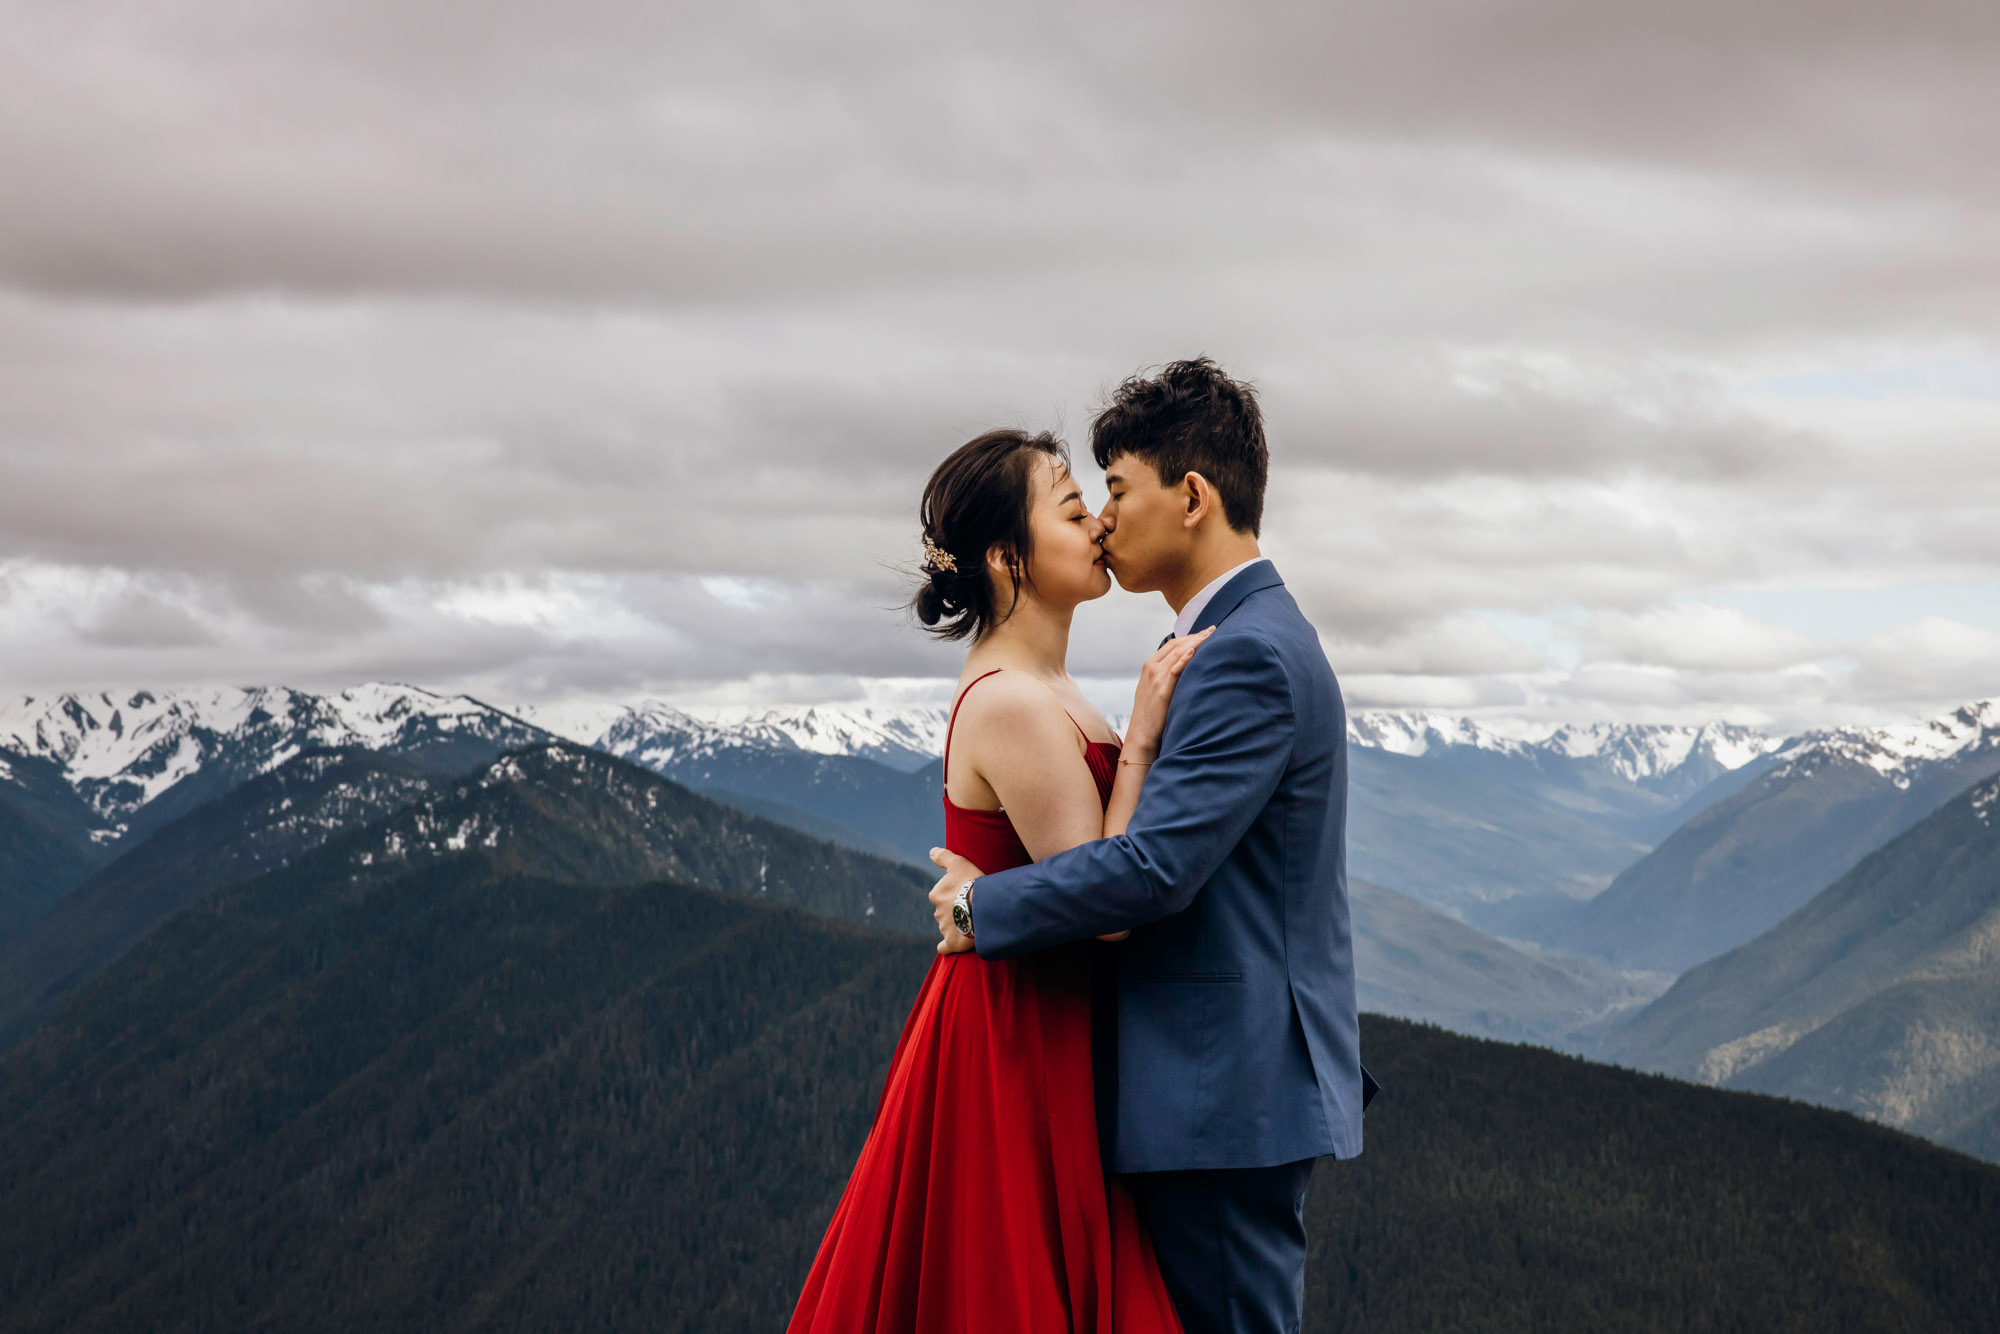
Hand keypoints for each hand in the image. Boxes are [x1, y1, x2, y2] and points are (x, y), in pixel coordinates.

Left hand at [928, 847, 984, 952]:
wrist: (982, 906)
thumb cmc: (971, 882)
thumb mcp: (958, 863)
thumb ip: (943, 857)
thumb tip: (931, 852)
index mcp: (936, 895)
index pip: (942, 895)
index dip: (954, 894)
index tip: (966, 893)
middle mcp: (937, 912)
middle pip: (945, 912)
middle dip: (954, 910)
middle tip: (972, 907)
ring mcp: (945, 929)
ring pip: (948, 927)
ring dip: (957, 925)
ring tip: (974, 922)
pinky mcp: (953, 943)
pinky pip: (945, 947)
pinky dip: (946, 946)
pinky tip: (951, 945)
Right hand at [1122, 626, 1213, 759]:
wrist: (1142, 733)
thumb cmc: (1151, 714)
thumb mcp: (1155, 689)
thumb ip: (1165, 676)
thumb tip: (1185, 669)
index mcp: (1149, 666)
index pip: (1171, 644)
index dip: (1189, 637)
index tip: (1204, 633)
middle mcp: (1151, 668)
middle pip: (1176, 645)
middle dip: (1195, 636)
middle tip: (1213, 630)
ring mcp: (1155, 678)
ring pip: (1177, 653)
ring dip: (1196, 642)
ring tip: (1211, 635)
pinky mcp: (1162, 689)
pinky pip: (1175, 669)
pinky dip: (1185, 658)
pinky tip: (1195, 650)